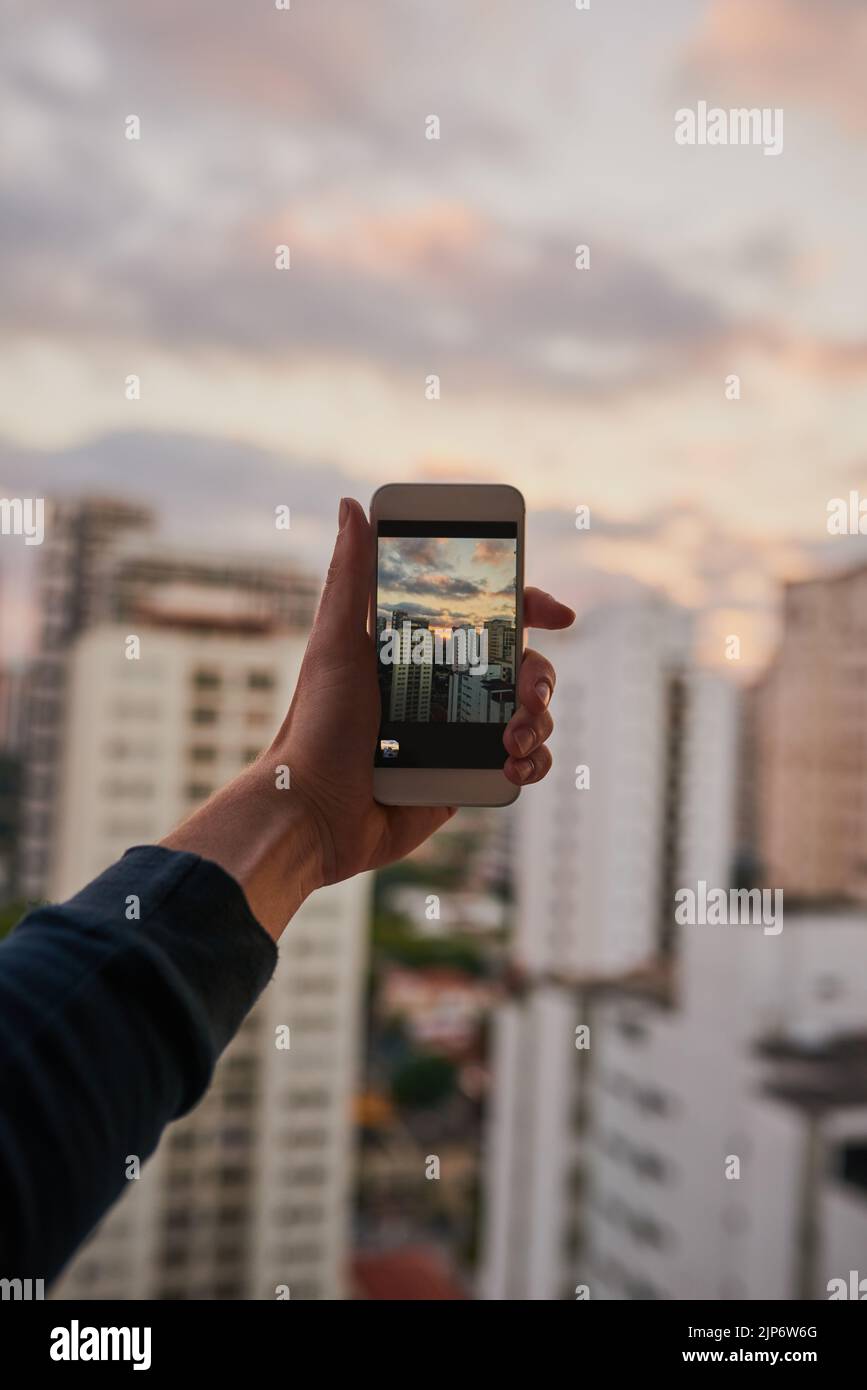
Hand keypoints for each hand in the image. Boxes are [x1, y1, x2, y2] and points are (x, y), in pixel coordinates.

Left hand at [279, 497, 574, 871]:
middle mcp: (446, 686)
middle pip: (522, 665)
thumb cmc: (315, 726)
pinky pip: (523, 764)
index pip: (489, 616)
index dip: (529, 605)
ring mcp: (460, 733)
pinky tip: (512, 767)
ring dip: (540, 722)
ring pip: (531, 714)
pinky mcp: (466, 776)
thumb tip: (351, 504)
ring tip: (512, 740)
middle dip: (539, 676)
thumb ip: (350, 576)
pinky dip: (532, 763)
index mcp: (420, 649)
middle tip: (528, 694)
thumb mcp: (334, 643)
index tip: (557, 614)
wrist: (314, 814)